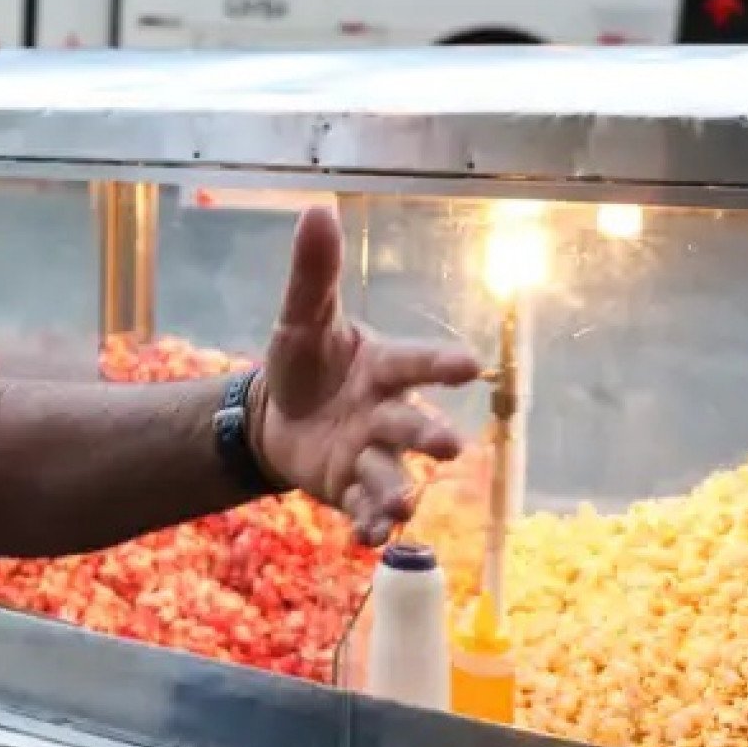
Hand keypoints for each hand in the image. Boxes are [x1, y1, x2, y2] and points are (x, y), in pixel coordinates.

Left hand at [252, 206, 481, 545]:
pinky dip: (368, 523)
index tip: (471, 365)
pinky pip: (364, 507)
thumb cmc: (306, 361)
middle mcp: (388, 413)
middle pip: (414, 424)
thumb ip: (314, 273)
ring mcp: (372, 455)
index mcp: (384, 367)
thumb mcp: (302, 316)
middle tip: (448, 447)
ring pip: (395, 474)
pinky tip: (366, 537)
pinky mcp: (351, 489)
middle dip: (431, 435)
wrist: (277, 414)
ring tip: (404, 507)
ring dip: (401, 490)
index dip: (441, 364)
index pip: (417, 363)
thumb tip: (317, 209)